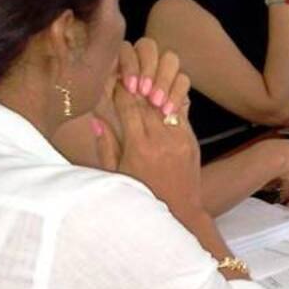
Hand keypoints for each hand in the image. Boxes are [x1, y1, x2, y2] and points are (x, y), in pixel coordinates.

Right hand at [94, 39, 203, 219]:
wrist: (179, 214)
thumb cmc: (141, 198)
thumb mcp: (115, 175)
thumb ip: (106, 145)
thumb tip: (96, 119)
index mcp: (138, 147)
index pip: (128, 106)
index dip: (121, 90)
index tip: (115, 80)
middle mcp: (160, 140)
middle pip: (146, 101)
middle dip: (137, 85)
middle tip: (129, 73)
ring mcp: (179, 139)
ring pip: (165, 102)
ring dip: (155, 89)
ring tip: (146, 81)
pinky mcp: (191, 141)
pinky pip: (181, 112)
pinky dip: (171, 100)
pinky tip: (163, 95)